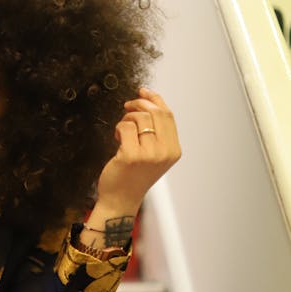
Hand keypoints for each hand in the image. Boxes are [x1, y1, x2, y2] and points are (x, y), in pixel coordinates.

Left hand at [94, 87, 180, 217]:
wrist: (121, 200)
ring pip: (140, 118)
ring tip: (122, 131)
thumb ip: (156, 133)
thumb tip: (149, 102)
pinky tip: (117, 138)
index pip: (168, 115)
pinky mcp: (131, 155)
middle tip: (127, 107)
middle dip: (139, 104)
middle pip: (155, 113)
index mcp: (174, 150)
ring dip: (127, 119)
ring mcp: (149, 154)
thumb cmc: (134, 176)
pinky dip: (119, 128)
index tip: (143, 92)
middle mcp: (165, 152)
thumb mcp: (154, 155)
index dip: (155, 100)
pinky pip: (125, 127)